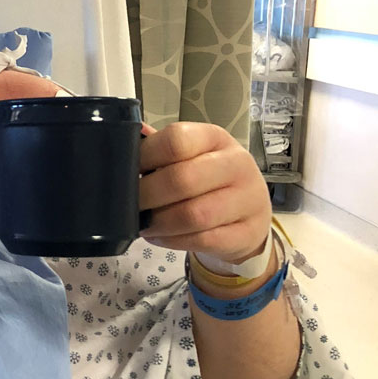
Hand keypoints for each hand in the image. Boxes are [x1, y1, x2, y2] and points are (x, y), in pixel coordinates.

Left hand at [138, 122, 271, 263]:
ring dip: (159, 222)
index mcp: (215, 138)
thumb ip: (161, 148)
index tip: (127, 170)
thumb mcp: (192, 155)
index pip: (177, 140)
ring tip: (143, 223)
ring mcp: (247, 200)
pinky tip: (159, 236)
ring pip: (193, 215)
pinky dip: (172, 240)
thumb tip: (128, 138)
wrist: (250, 213)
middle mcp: (237, 165)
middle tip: (130, 203)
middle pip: (182, 179)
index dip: (145, 156)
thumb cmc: (209, 179)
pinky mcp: (248, 233)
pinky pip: (203, 240)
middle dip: (147, 195)